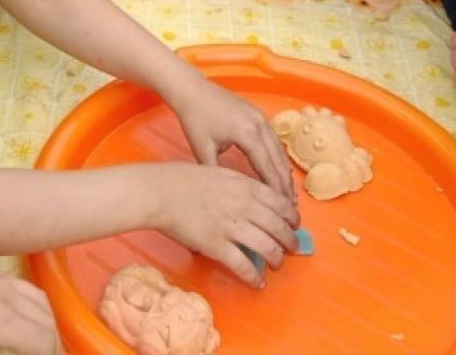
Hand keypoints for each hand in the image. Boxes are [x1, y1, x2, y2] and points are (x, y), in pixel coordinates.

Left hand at [0, 234, 61, 354]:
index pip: (41, 344)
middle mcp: (6, 298)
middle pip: (48, 325)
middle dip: (53, 349)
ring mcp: (2, 282)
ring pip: (44, 305)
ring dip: (50, 329)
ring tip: (43, 348)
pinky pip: (32, 291)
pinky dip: (41, 309)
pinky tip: (30, 319)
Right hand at [152, 162, 298, 287]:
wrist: (161, 192)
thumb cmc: (184, 179)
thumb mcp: (219, 172)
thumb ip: (239, 185)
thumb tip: (252, 197)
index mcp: (245, 186)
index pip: (280, 203)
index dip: (292, 216)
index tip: (295, 223)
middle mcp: (244, 207)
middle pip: (279, 227)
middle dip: (290, 240)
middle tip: (292, 247)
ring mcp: (232, 227)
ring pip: (267, 247)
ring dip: (277, 259)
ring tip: (278, 264)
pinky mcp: (217, 246)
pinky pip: (243, 266)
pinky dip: (254, 277)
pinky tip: (258, 283)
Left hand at [166, 72, 296, 203]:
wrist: (192, 90)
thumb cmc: (195, 118)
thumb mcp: (202, 148)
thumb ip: (216, 171)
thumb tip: (226, 193)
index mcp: (246, 134)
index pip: (266, 166)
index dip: (275, 188)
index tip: (282, 206)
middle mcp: (259, 125)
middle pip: (277, 159)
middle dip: (284, 183)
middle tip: (291, 206)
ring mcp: (261, 118)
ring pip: (278, 149)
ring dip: (284, 170)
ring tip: (289, 192)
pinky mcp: (258, 114)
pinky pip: (273, 139)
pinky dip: (278, 156)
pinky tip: (280, 169)